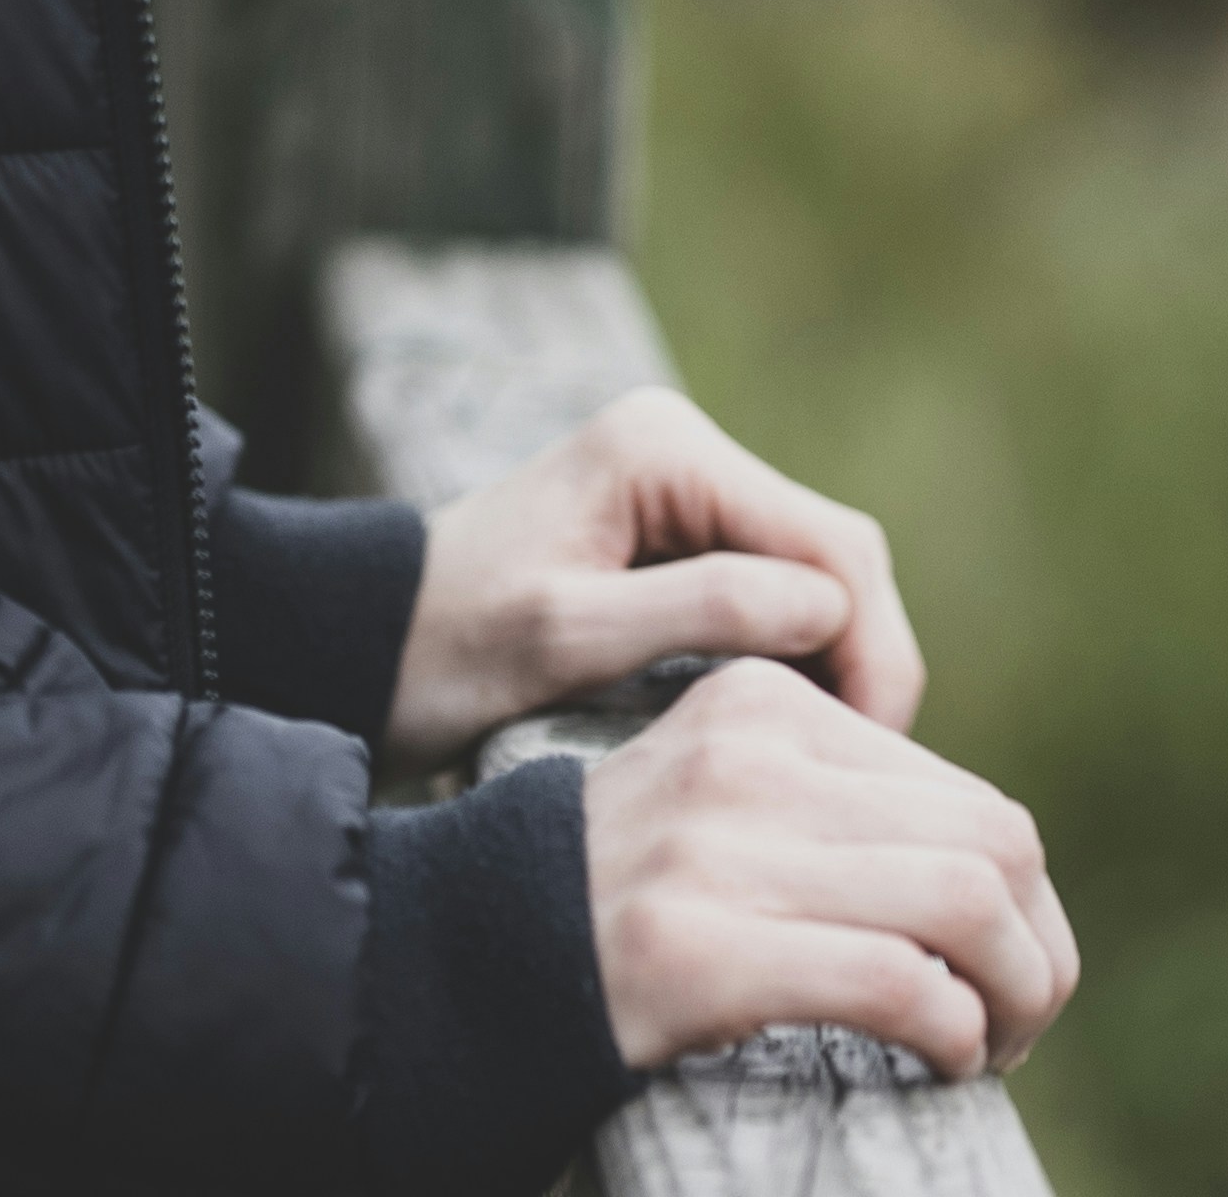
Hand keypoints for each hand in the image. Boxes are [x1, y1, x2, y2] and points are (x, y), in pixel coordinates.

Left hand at [387, 387, 923, 761]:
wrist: (355, 644)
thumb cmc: (439, 648)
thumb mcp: (564, 637)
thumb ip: (702, 611)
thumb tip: (831, 611)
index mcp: (667, 450)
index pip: (833, 545)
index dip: (872, 651)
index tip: (871, 759)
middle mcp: (686, 451)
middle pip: (837, 558)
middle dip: (864, 663)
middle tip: (863, 777)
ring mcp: (681, 493)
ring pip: (815, 581)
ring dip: (835, 668)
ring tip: (832, 769)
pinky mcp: (671, 540)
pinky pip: (770, 597)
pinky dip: (795, 664)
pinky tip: (790, 737)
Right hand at [576, 656, 1076, 1080]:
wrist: (465, 947)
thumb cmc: (620, 892)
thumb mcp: (722, 794)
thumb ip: (836, 803)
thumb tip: (999, 872)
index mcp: (764, 704)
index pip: (967, 797)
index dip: (1022, 901)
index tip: (1007, 969)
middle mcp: (750, 759)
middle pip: (989, 843)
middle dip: (1038, 951)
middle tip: (1022, 1020)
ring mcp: (721, 851)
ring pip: (964, 903)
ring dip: (1015, 995)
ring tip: (994, 1046)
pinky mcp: (700, 949)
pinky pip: (897, 981)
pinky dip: (952, 1032)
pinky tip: (942, 1061)